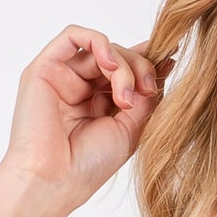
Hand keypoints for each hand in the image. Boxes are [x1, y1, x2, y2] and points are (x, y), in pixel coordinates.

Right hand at [0, 24, 175, 212]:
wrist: (55, 181)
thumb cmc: (89, 166)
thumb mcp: (131, 130)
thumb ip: (144, 98)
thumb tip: (162, 67)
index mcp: (98, 104)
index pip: (125, 71)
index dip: (147, 62)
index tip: (171, 59)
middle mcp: (79, 88)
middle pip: (117, 56)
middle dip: (139, 67)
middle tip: (147, 91)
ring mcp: (62, 77)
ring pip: (101, 48)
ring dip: (123, 64)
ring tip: (125, 96)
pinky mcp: (44, 68)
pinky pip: (73, 36)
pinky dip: (99, 42)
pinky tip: (110, 64)